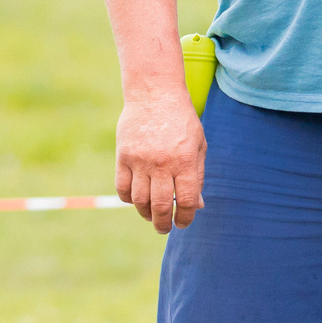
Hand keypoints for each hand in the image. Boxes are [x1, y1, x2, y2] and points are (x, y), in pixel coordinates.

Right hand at [114, 91, 205, 234]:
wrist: (155, 94)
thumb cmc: (181, 121)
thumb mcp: (198, 145)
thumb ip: (198, 176)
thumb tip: (198, 205)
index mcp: (184, 161)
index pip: (185, 201)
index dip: (185, 218)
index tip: (182, 223)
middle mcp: (162, 163)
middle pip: (160, 207)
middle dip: (163, 224)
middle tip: (164, 228)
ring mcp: (140, 161)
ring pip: (139, 201)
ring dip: (145, 214)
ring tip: (151, 215)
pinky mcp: (123, 156)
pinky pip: (122, 188)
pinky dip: (129, 199)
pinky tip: (137, 199)